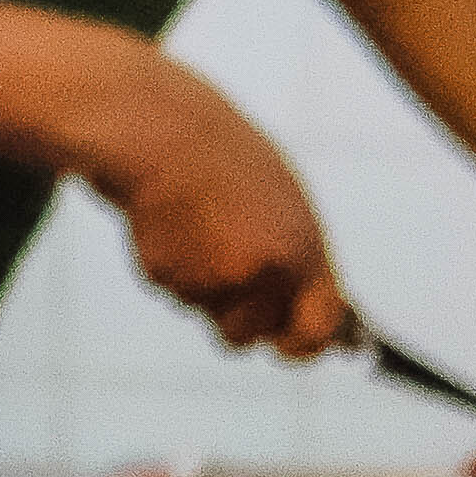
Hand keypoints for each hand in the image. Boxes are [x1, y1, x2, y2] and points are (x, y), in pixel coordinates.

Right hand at [82, 52, 350, 357]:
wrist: (157, 127)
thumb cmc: (222, 157)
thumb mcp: (281, 198)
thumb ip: (297, 256)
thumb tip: (312, 317)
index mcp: (302, 245)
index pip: (318, 325)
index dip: (304, 347)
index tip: (289, 350)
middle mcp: (264, 268)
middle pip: (254, 332)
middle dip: (238, 317)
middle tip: (224, 273)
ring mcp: (214, 275)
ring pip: (207, 312)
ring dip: (200, 288)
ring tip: (195, 230)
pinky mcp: (167, 274)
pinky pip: (172, 290)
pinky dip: (169, 264)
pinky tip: (169, 222)